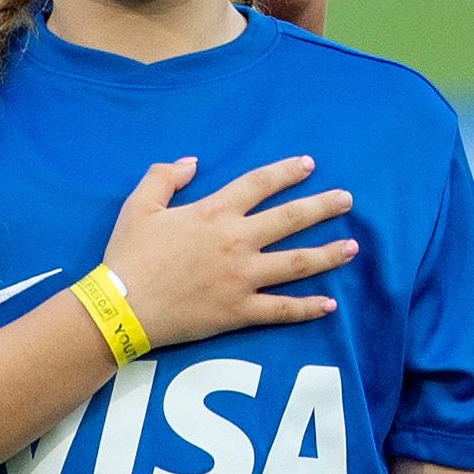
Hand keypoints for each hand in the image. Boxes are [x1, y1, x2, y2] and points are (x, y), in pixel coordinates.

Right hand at [100, 154, 355, 349]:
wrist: (120, 308)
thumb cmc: (128, 255)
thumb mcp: (139, 206)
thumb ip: (164, 176)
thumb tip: (191, 161)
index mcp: (214, 212)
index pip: (259, 183)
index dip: (286, 171)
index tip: (309, 164)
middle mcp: (236, 241)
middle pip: (290, 218)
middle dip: (323, 206)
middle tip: (348, 200)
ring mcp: (242, 278)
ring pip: (296, 263)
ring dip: (328, 254)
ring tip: (353, 247)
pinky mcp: (239, 311)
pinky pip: (281, 310)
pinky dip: (307, 308)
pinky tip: (329, 304)